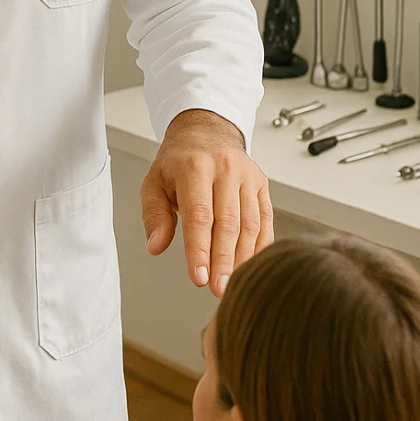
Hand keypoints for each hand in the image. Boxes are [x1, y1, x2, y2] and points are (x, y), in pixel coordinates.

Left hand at [140, 109, 272, 296]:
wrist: (206, 131)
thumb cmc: (178, 161)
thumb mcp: (154, 182)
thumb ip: (154, 215)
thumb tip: (156, 246)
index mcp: (195, 166)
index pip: (199, 215)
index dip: (199, 249)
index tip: (198, 277)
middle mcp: (225, 168)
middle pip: (227, 223)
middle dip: (223, 261)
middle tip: (218, 289)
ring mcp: (247, 176)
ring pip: (249, 224)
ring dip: (242, 258)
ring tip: (232, 284)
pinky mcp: (261, 185)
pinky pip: (265, 220)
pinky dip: (259, 247)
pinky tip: (251, 266)